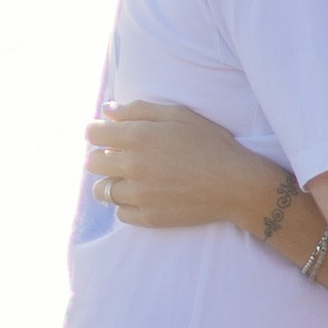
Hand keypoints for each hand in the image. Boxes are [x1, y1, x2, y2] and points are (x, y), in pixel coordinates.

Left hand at [87, 99, 283, 231]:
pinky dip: (126, 205)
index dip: (97, 132)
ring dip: (111, 183)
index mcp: (138, 136)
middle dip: (101, 157)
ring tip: (130, 180)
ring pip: (102, 191)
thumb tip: (107, 110)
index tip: (107, 135)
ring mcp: (139, 195)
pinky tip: (143, 197)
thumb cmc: (210, 143)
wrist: (236, 184)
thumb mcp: (178, 115)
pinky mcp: (148, 217)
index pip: (93, 133)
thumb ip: (139, 110)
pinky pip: (120, 213)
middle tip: (120, 157)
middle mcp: (132, 166)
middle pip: (92, 163)